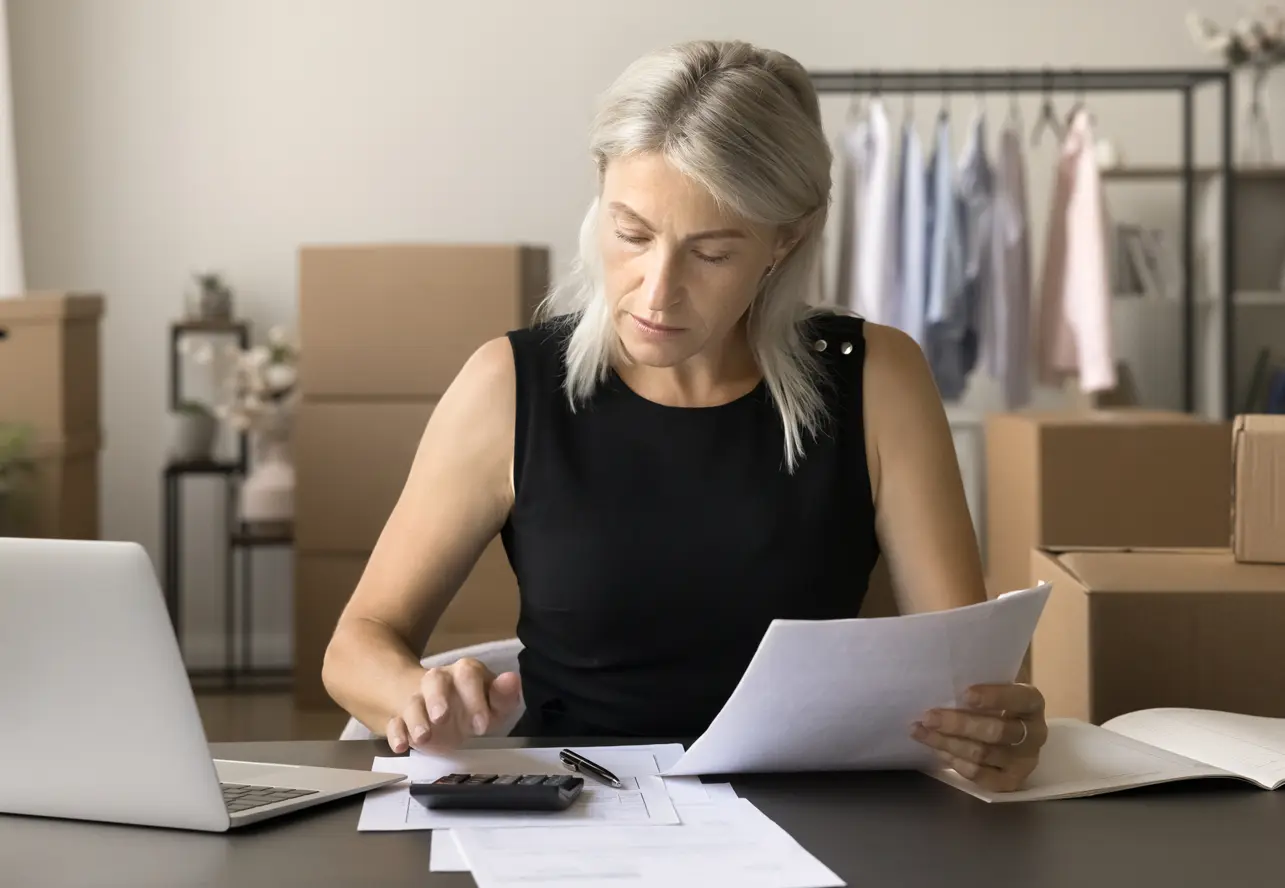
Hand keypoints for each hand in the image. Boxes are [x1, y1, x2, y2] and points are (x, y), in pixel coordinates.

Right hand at [385, 658, 522, 753]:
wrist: (437, 713)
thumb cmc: (470, 708)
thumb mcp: (492, 705)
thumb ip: (503, 696)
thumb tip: (512, 679)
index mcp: (465, 673)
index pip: (468, 673)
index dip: (474, 696)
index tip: (481, 725)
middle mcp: (439, 681)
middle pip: (435, 680)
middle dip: (438, 698)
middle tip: (443, 718)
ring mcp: (418, 698)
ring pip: (413, 701)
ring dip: (417, 719)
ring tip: (423, 737)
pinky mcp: (401, 719)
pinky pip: (394, 723)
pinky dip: (396, 734)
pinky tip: (401, 746)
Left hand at [910, 682, 1047, 791]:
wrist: (1013, 729)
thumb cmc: (996, 699)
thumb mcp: (995, 683)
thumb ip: (979, 682)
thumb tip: (941, 681)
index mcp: (1032, 703)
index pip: (1018, 699)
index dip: (994, 697)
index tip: (966, 694)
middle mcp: (1034, 734)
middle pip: (996, 732)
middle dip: (958, 725)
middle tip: (928, 717)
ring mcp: (1024, 761)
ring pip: (983, 754)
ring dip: (948, 743)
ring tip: (920, 732)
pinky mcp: (1011, 782)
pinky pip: (979, 775)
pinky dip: (956, 762)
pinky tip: (938, 749)